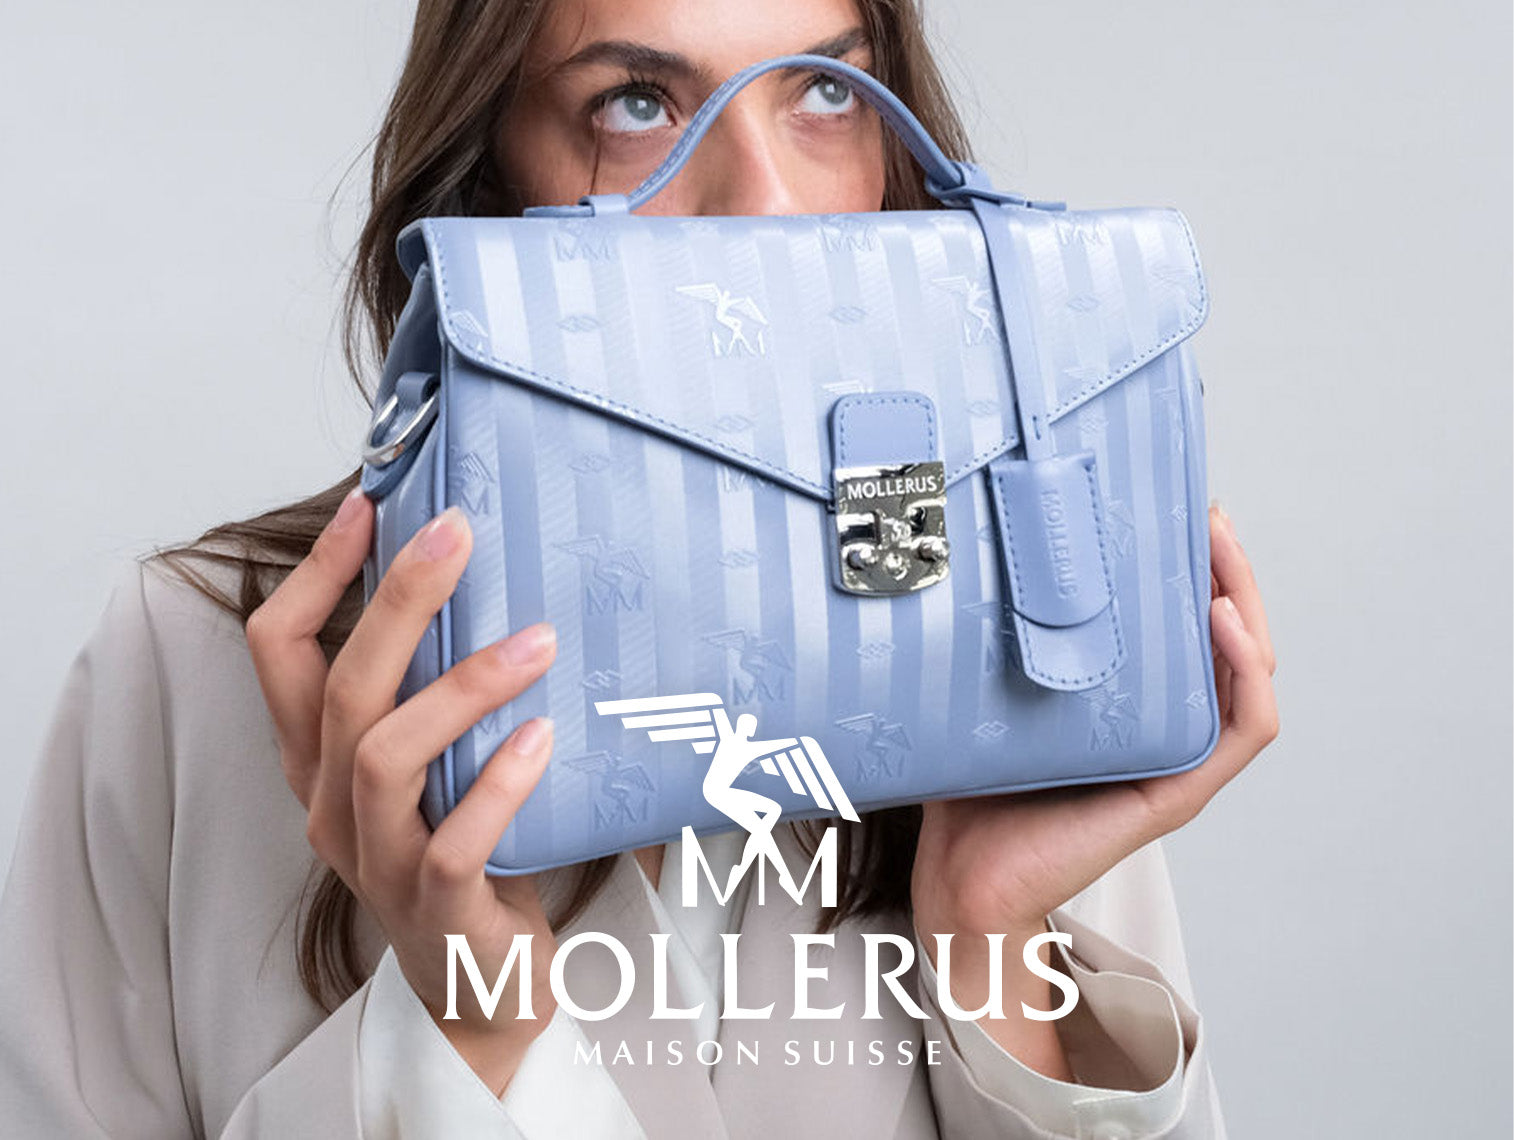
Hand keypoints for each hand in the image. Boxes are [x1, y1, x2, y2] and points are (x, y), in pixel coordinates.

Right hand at [244, 488, 559, 1095]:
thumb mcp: (435, 762)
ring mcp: (375, 860)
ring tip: (539, 641)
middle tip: (458, 532)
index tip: (371, 504)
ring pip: (384, 757)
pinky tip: (540, 740)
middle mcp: (329, 804)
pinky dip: (496, 785)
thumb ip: (438, 690)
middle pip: (341, 687)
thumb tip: (498, 578)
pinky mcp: (432, 908)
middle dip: (395, 600)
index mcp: (318, 760)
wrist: (479, 985)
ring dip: (462, 688)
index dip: (315, 574)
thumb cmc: (464, 849)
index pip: (278, 651)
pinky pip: (452, 842)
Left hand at [910, 502, 1278, 1073]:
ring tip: (1221, 548)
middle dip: (1225, 566)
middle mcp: (1164, 725)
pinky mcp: (1178, 791)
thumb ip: (987, 636)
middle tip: (1207, 510)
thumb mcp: (983, 691)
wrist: (960, 881)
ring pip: (1250, 671)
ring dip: (1247, 603)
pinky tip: (1223, 621)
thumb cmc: (969, 788)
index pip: (1183, 623)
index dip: (1192, 564)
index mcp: (1131, 702)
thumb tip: (953, 548)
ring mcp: (1177, 758)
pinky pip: (1243, 727)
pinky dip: (1248, 672)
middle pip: (1227, 636)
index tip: (1175, 503)